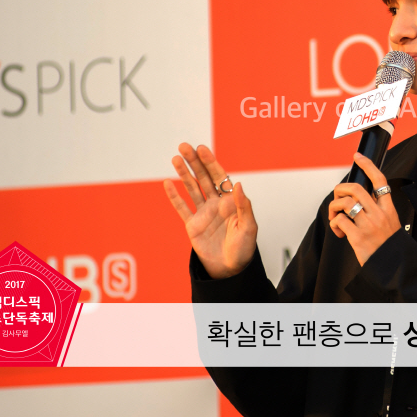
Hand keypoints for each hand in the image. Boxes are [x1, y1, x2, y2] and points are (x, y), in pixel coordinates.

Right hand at [163, 143, 257, 279]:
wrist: (230, 269)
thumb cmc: (243, 248)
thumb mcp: (248, 227)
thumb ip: (243, 206)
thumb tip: (238, 185)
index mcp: (230, 201)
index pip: (219, 177)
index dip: (210, 162)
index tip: (202, 149)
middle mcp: (216, 203)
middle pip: (203, 178)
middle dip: (194, 162)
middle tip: (184, 146)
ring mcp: (203, 213)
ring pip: (191, 189)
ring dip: (183, 174)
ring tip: (175, 158)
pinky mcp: (192, 225)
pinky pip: (182, 207)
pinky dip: (174, 196)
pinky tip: (167, 183)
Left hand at [328, 153, 400, 264]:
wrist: (394, 267)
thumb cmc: (389, 246)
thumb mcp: (390, 223)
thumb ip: (377, 210)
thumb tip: (357, 199)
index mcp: (388, 209)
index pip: (380, 180)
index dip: (368, 165)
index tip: (357, 157)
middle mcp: (379, 214)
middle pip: (356, 189)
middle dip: (341, 189)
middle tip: (337, 198)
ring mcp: (368, 225)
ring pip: (344, 203)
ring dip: (334, 207)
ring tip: (335, 218)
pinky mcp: (358, 237)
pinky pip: (339, 220)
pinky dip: (334, 224)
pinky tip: (339, 232)